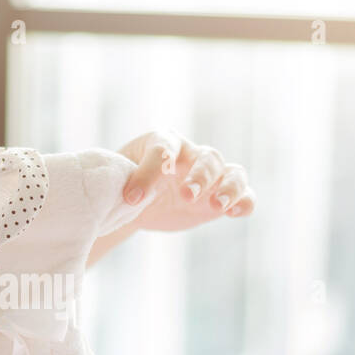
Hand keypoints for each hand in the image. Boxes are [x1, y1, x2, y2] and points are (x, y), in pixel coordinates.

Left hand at [118, 129, 254, 232]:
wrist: (136, 201)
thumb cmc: (122, 183)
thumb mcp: (113, 181)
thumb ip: (114, 182)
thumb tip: (110, 197)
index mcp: (162, 141)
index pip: (163, 148)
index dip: (149, 171)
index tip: (132, 198)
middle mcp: (192, 154)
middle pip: (207, 157)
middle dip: (199, 176)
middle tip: (185, 195)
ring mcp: (211, 175)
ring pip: (233, 172)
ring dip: (228, 187)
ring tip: (217, 206)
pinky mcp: (221, 196)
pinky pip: (245, 195)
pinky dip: (245, 201)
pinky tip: (237, 213)